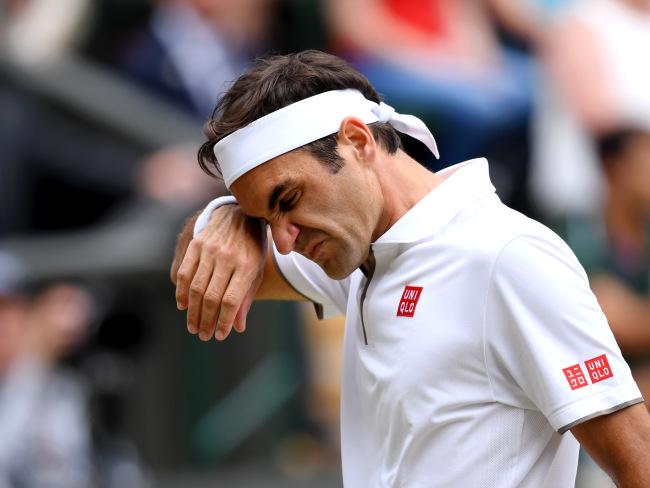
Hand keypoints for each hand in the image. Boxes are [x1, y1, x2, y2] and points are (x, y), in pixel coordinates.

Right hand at [172, 204, 266, 340]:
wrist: (240, 213)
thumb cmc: (252, 248)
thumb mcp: (256, 271)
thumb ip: (246, 298)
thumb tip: (237, 327)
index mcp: (247, 266)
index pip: (231, 300)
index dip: (223, 321)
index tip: (220, 335)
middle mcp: (228, 257)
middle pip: (211, 297)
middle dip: (206, 321)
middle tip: (203, 335)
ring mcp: (210, 249)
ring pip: (196, 288)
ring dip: (193, 311)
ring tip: (193, 326)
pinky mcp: (197, 244)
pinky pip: (184, 272)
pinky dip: (181, 292)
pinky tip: (183, 305)